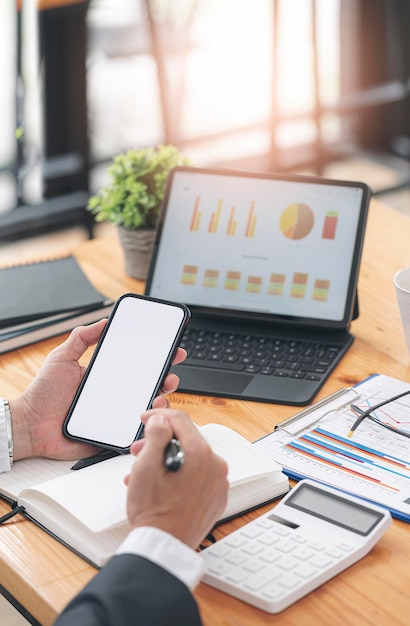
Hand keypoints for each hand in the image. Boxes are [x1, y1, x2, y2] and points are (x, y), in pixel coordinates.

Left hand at [10, 321, 185, 460]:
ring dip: (162, 400)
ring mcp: (116, 414)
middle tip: (171, 373)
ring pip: (148, 408)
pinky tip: (149, 414)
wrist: (30, 425)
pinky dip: (147, 424)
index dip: (158, 357)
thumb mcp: (61, 357)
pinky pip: (135, 430)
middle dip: (168, 378)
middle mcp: (116, 394)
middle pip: (151, 386)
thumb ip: (82, 338)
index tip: (173, 349)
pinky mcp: (113, 434)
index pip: (139, 365)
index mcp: (108, 376)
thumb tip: (103, 321)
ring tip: (161, 394)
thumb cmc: (44, 393)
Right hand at [124, 409, 228, 548]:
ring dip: (167, 459)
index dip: (159, 416)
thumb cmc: (155, 514)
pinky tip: (159, 484)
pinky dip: (179, 474)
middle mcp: (216, 467)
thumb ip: (156, 435)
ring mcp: (218, 484)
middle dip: (160, 440)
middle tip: (139, 449)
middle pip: (187, 439)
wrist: (164, 548)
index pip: (180, 420)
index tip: (146, 419)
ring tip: (144, 471)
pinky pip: (197, 476)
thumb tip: (161, 421)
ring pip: (191, 458)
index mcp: (201, 454)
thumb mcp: (146, 466)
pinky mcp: (215, 498)